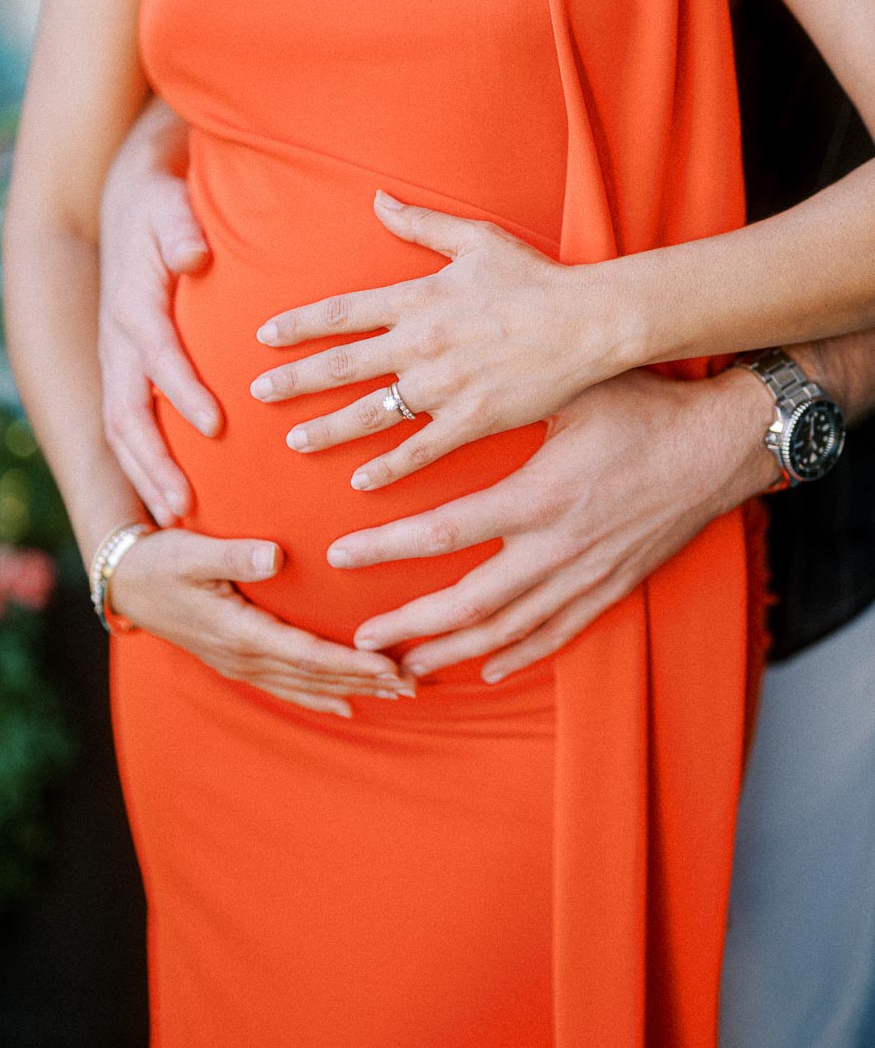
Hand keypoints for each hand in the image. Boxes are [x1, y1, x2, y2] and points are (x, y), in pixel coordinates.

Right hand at [99, 103, 221, 525]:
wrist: (128, 201)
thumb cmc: (160, 206)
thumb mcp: (169, 204)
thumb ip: (182, 229)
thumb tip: (195, 255)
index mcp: (134, 308)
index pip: (158, 358)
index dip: (185, 393)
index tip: (217, 427)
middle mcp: (120, 343)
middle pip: (127, 415)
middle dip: (154, 463)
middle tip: (186, 507)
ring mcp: (119, 362)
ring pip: (123, 430)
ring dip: (147, 475)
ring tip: (180, 518)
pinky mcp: (128, 371)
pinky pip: (130, 425)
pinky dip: (145, 464)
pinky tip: (175, 497)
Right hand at [110, 529, 414, 716]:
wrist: (125, 582)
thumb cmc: (162, 559)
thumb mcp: (193, 550)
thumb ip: (235, 556)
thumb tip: (275, 557)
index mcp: (239, 631)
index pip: (308, 653)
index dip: (352, 662)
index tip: (391, 665)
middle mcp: (243, 656)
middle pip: (316, 675)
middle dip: (367, 681)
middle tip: (415, 684)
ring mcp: (240, 663)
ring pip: (306, 685)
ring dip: (353, 690)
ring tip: (396, 694)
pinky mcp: (238, 661)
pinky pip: (287, 686)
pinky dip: (321, 696)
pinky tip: (347, 705)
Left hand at [252, 192, 621, 489]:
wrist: (587, 322)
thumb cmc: (534, 278)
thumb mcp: (475, 240)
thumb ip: (420, 224)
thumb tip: (378, 198)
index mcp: (418, 298)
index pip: (342, 312)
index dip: (299, 324)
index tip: (263, 336)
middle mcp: (421, 343)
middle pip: (342, 364)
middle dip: (295, 379)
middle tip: (257, 393)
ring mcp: (444, 385)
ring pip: (371, 411)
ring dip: (328, 428)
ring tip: (295, 441)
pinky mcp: (472, 419)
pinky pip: (420, 449)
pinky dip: (388, 467)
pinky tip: (359, 482)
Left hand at [319, 368, 776, 681]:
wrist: (722, 446)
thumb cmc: (645, 408)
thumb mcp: (568, 394)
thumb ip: (504, 406)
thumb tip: (436, 397)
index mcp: (539, 496)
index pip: (444, 532)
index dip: (387, 548)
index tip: (342, 555)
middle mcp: (558, 548)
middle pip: (468, 603)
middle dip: (410, 626)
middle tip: (361, 642)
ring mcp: (587, 575)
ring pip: (509, 630)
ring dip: (454, 652)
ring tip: (407, 667)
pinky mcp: (613, 587)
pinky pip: (559, 633)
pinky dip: (520, 654)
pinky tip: (488, 669)